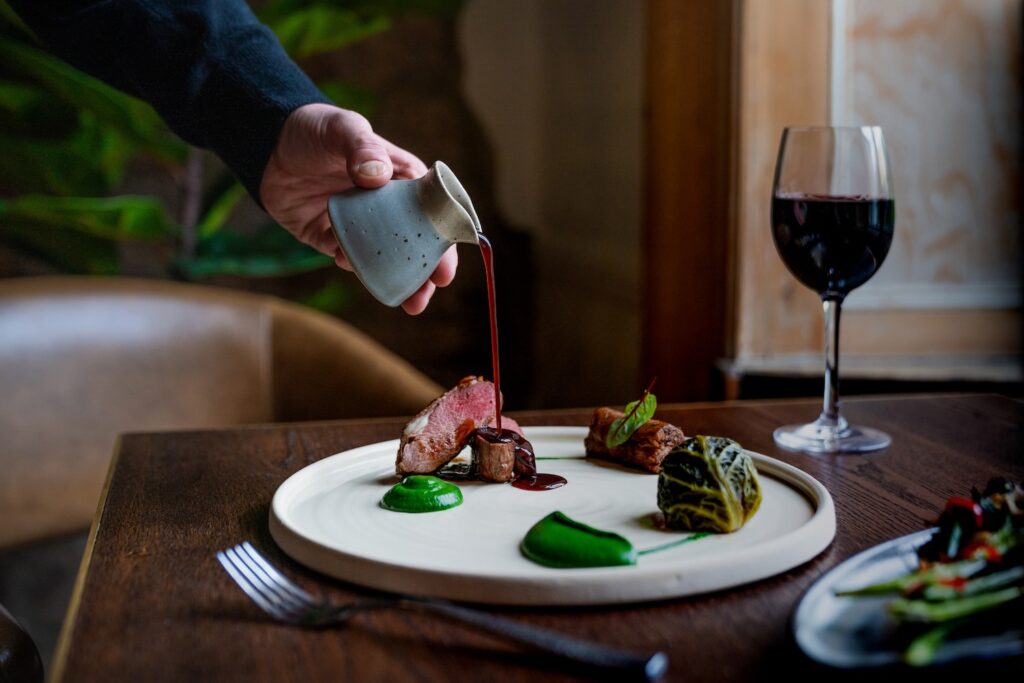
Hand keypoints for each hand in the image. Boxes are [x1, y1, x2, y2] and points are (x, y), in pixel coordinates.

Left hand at [260, 103, 457, 314]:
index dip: (442, 243)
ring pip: (382, 258)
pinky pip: (344, 256)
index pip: (431, 215)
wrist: (267, 140)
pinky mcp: (329, 236)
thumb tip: (376, 175)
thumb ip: (363, 147)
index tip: (445, 269)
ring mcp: (358, 224)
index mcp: (400, 179)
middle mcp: (384, 206)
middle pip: (412, 244)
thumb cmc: (316, 128)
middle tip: (423, 299)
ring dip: (391, 280)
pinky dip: (349, 263)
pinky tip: (344, 260)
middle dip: (421, 274)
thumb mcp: (344, 128)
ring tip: (402, 302)